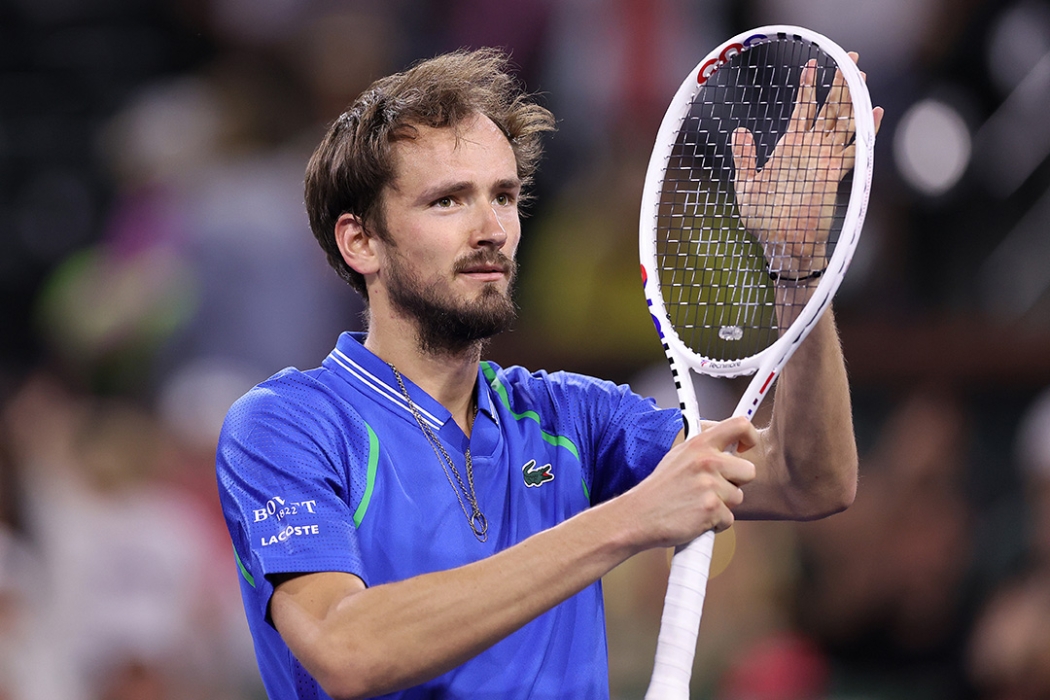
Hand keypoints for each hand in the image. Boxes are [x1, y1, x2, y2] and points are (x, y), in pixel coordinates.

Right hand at [620, 416, 758, 549]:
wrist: (639, 516)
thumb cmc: (659, 490)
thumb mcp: (678, 457)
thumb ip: (704, 450)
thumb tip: (730, 446)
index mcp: (699, 444)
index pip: (740, 425)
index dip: (749, 437)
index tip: (743, 449)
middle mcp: (707, 461)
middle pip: (749, 470)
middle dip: (735, 483)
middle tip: (713, 489)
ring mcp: (710, 485)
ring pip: (738, 497)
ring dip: (723, 505)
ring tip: (698, 504)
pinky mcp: (711, 509)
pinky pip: (729, 518)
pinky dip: (715, 523)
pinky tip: (697, 517)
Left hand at [730, 52, 883, 276]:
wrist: (782, 247)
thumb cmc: (763, 221)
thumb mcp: (747, 187)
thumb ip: (745, 159)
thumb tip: (740, 131)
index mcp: (790, 149)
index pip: (803, 110)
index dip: (808, 88)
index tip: (811, 65)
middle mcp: (810, 151)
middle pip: (829, 109)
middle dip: (839, 84)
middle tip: (850, 58)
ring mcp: (825, 162)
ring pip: (844, 123)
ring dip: (853, 100)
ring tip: (861, 75)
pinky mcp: (835, 176)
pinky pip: (855, 149)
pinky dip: (866, 131)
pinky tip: (875, 110)